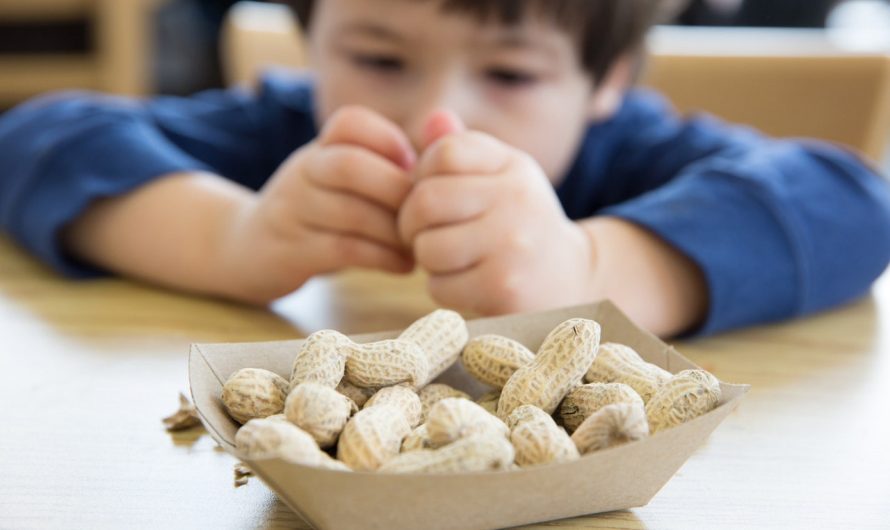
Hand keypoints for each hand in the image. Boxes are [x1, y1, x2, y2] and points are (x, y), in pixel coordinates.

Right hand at [222, 106, 416, 302]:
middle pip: (349, 165)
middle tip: (427, 215)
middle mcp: (302, 173)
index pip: (349, 122)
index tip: (413, 168)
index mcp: (319, 149)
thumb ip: (387, 164)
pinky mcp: (290, 251)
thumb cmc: (318, 214)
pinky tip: (403, 265)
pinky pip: (342, 249)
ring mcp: (292, 211)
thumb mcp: (340, 179)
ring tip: (420, 245)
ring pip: (349, 212)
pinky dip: (382, 258)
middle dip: (397, 190)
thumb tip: (448, 144)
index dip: (388, 140)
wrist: (248, 249)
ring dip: (395, 231)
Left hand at [398, 111, 594, 314]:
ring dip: (427, 260)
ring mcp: (513, 244)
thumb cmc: (519, 226)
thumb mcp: (501, 179)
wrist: (571, 280)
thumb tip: (433, 118)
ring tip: (451, 260)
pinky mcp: (504, 287)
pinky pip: (439, 286)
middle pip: (426, 200)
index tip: (434, 197)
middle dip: (412, 223)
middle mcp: (517, 198)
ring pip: (428, 247)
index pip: (444, 153)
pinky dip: (443, 290)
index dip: (422, 177)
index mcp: (513, 166)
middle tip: (424, 235)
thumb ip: (464, 150)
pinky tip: (467, 285)